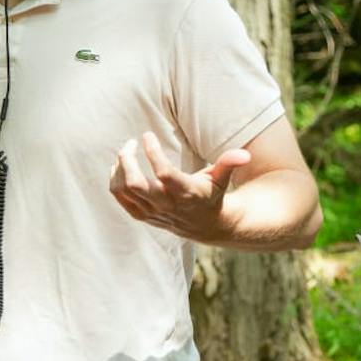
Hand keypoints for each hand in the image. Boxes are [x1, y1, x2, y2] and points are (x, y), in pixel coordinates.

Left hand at [109, 132, 247, 241]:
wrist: (205, 226)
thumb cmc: (212, 194)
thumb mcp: (222, 178)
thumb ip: (229, 163)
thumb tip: (245, 154)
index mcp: (186, 193)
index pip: (163, 173)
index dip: (153, 152)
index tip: (147, 135)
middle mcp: (166, 205)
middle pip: (136, 183)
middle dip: (128, 159)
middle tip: (131, 143)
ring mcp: (152, 212)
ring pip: (124, 190)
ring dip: (120, 167)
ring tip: (126, 152)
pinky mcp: (142, 215)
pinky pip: (120, 197)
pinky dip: (115, 180)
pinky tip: (120, 166)